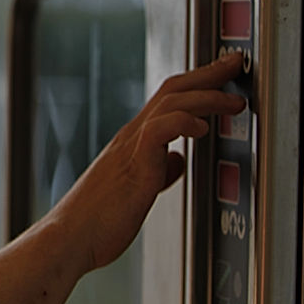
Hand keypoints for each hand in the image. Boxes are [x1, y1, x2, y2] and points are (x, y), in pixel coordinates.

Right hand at [52, 52, 246, 272]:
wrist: (68, 239)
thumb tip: (177, 161)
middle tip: (235, 64)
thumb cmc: (97, 222)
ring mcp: (130, 149)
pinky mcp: (134, 167)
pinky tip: (201, 128)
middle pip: (172, 89)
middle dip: (208, 75)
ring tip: (233, 103)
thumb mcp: (136, 190)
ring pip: (170, 103)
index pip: (168, 98)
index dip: (198, 82)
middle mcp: (130, 137)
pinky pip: (158, 131)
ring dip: (206, 97)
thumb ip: (157, 170)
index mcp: (132, 141)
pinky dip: (182, 122)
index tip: (223, 73)